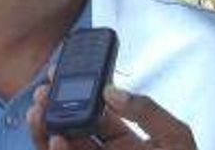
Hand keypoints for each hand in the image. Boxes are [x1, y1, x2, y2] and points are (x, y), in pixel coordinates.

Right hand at [27, 84, 196, 149]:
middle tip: (43, 90)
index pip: (95, 110)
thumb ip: (147, 111)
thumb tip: (111, 91)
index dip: (78, 91)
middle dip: (53, 106)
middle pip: (70, 127)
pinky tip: (56, 138)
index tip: (62, 72)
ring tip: (38, 110)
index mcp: (126, 141)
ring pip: (59, 146)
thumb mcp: (176, 139)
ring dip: (44, 127)